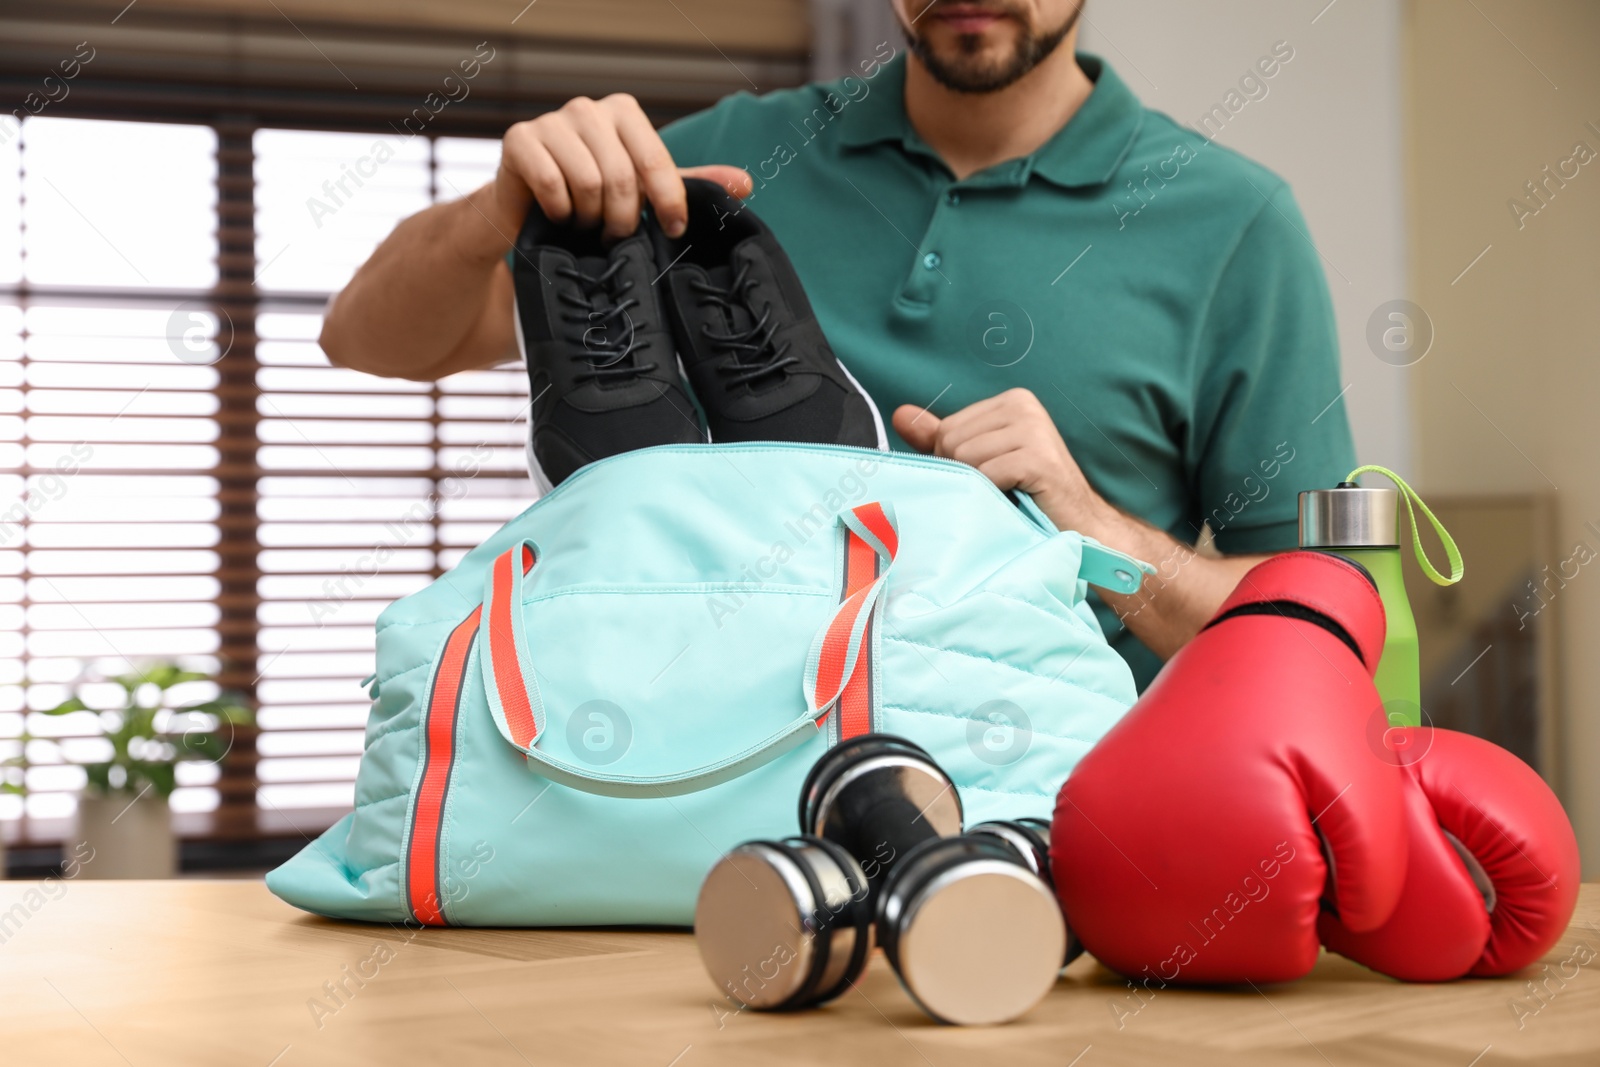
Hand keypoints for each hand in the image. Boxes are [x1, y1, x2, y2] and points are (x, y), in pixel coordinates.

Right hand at [489, 94, 751, 241]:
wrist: (526, 208)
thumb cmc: (591, 197)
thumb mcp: (645, 191)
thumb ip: (688, 185)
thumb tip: (745, 184)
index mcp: (624, 112)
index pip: (656, 161)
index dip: (668, 202)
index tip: (671, 231)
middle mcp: (587, 108)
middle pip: (621, 178)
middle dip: (623, 220)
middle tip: (617, 237)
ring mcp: (550, 120)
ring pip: (587, 184)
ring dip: (589, 218)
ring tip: (586, 225)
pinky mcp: (518, 139)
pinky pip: (550, 183)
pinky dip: (559, 211)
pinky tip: (559, 216)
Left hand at [892, 388, 1110, 529]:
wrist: (1081, 528)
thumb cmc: (1029, 497)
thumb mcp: (981, 462)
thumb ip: (940, 438)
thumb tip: (900, 414)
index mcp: (1010, 401)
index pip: (945, 429)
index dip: (953, 462)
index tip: (987, 478)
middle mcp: (1023, 405)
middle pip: (950, 441)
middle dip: (964, 474)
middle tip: (998, 490)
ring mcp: (1034, 428)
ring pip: (964, 458)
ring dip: (979, 488)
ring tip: (1007, 495)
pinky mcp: (1040, 457)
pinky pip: (985, 475)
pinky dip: (992, 496)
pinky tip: (1015, 501)